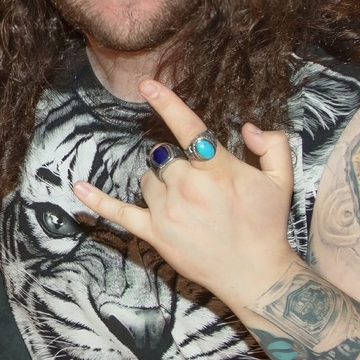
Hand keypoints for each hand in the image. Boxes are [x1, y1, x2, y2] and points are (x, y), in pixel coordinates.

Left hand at [72, 79, 295, 303]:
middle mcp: (189, 186)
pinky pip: (120, 212)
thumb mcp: (282, 182)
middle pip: (165, 157)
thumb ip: (272, 146)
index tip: (147, 85)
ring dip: (160, 186)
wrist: (257, 275)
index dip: (167, 104)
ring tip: (187, 207)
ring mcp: (169, 210)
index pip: (188, 128)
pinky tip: (78, 187)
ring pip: (148, 180)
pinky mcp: (155, 233)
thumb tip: (249, 127)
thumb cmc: (266, 225)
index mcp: (218, 169)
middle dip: (178, 166)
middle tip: (200, 189)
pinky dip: (97, 201)